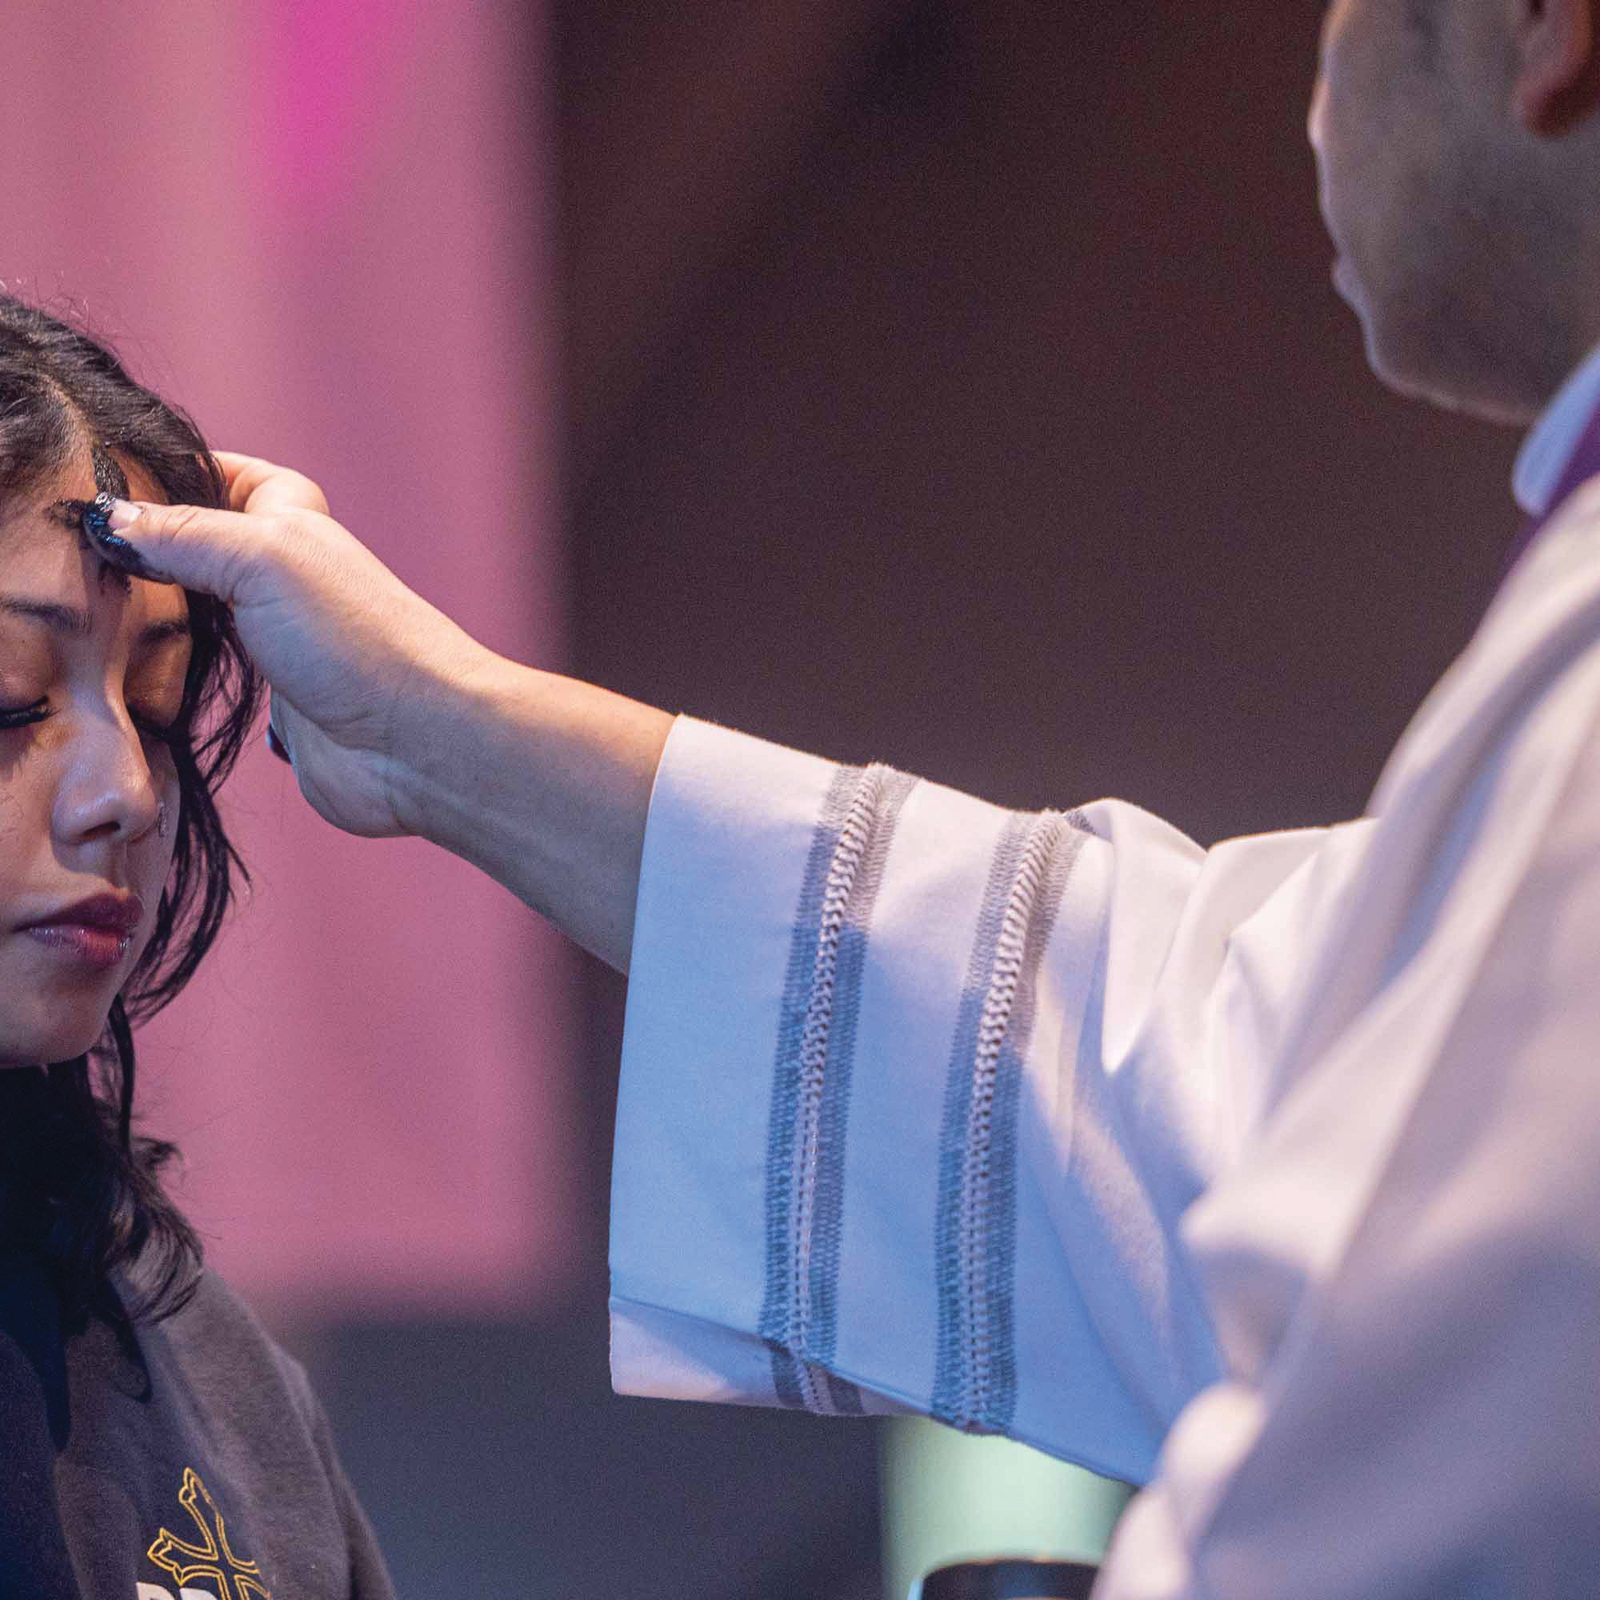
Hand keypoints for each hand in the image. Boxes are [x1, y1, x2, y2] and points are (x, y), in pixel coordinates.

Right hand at [95, 453, 494, 839]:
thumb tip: (106, 519)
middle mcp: (284, 579)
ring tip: (84, 610)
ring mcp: (278, 645)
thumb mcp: (262, 557)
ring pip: (199, 619)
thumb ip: (184, 534)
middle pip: (201, 549)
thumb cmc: (356, 638)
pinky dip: (173, 682)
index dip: (175, 468)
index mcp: (292, 523)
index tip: (106, 475)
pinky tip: (126, 676)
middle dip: (144, 550)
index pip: (229, 476)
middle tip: (71, 552)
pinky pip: (211, 686)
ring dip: (152, 619)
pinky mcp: (273, 707)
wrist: (415, 744)